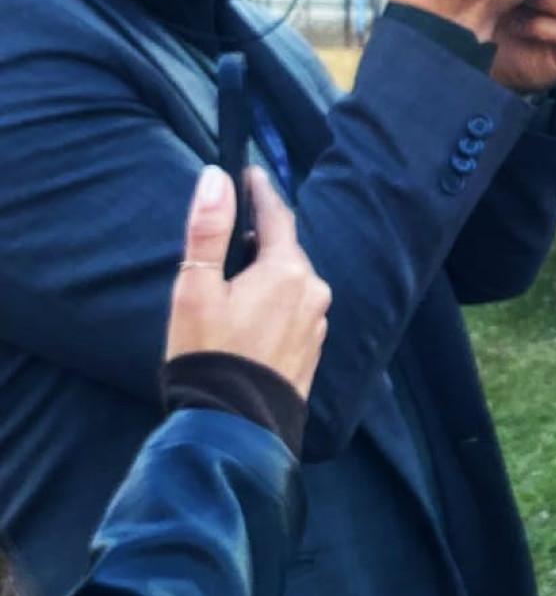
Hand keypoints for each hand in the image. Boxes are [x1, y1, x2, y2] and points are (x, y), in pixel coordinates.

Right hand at [166, 166, 330, 400]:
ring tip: (232, 284)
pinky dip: (274, 303)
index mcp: (289, 271)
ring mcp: (317, 324)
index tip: (250, 172)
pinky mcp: (312, 349)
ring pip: (291, 283)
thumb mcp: (197, 286)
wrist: (235, 423)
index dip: (260, 192)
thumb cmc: (210, 353)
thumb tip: (217, 178)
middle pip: (284, 251)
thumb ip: (209, 230)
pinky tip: (249, 318)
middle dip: (258, 240)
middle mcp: (314, 293)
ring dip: (266, 274)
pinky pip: (294, 311)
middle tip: (226, 239)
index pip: (277, 217)